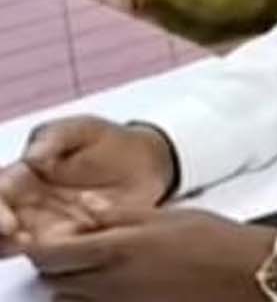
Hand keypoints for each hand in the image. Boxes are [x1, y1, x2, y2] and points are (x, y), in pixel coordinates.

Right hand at [0, 118, 175, 254]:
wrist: (148, 161)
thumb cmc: (106, 141)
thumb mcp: (80, 130)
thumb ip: (54, 138)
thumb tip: (31, 157)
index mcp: (21, 178)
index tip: (10, 224)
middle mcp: (27, 207)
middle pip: (1, 228)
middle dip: (4, 239)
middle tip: (22, 242)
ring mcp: (50, 227)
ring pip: (22, 247)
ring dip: (23, 252)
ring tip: (38, 251)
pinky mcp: (75, 241)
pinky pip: (59, 256)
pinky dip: (58, 259)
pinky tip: (66, 255)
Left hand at [23, 199, 276, 301]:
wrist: (247, 274)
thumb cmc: (215, 240)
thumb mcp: (167, 215)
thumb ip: (120, 214)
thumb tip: (87, 208)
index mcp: (115, 250)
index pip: (51, 255)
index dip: (44, 246)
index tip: (54, 237)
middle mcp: (110, 284)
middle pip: (56, 281)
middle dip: (58, 265)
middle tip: (77, 247)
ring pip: (73, 299)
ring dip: (75, 283)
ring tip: (101, 265)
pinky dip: (98, 297)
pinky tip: (122, 282)